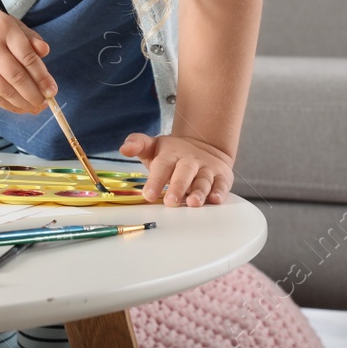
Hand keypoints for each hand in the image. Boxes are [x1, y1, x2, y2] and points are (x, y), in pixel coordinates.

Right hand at [0, 11, 56, 113]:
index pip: (27, 56)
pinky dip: (9, 106)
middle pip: (16, 76)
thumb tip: (45, 52)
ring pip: (5, 90)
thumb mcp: (13, 27)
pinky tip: (21, 108)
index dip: (42, 76)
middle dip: (34, 93)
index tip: (52, 90)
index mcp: (3, 29)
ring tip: (36, 108)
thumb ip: (31, 38)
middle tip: (46, 102)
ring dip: (23, 102)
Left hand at [118, 132, 232, 206]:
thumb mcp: (153, 146)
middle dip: (178, 187)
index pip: (162, 165)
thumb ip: (137, 144)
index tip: (148, 195)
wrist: (204, 146)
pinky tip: (215, 200)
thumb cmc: (172, 154)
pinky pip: (222, 184)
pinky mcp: (222, 176)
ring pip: (203, 180)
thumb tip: (124, 148)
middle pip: (184, 173)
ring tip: (193, 203)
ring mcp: (207, 169)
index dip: (155, 180)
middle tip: (170, 202)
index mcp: (171, 154)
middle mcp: (190, 161)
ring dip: (199, 191)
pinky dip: (220, 192)